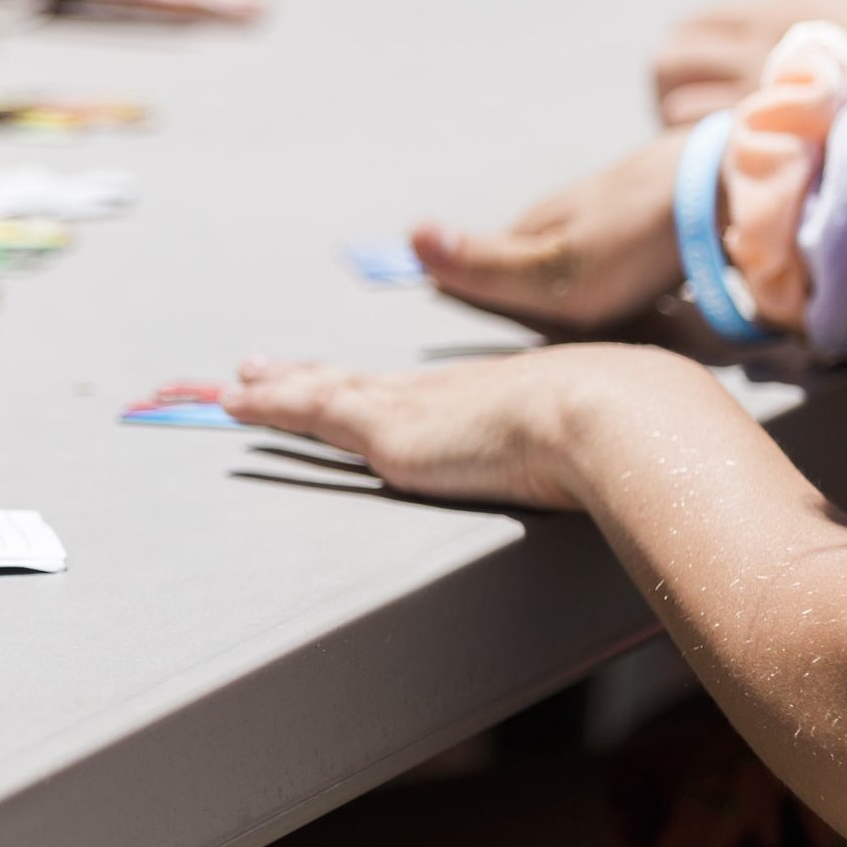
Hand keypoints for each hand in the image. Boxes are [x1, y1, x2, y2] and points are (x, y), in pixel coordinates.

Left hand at [226, 349, 662, 509]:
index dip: (356, 383)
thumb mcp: (590, 444)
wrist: (610, 416)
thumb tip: (612, 476)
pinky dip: (267, 405)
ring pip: (314, 390)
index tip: (333, 377)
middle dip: (294, 377)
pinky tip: (233, 401)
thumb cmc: (619, 433)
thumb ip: (578, 457)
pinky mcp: (390, 431)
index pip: (396, 388)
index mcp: (475, 396)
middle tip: (250, 370)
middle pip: (344, 380)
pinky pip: (309, 409)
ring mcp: (408, 407)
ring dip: (265, 388)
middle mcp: (432, 393)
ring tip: (228, 383)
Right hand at [409, 130, 687, 331]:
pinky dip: (635, 274)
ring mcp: (616, 204)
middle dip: (546, 299)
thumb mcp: (551, 270)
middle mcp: (569, 208)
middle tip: (572, 336)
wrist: (727, 187)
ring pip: (589, 255)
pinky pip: (634, 252)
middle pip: (540, 263)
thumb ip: (484, 267)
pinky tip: (656, 295)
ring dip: (595, 287)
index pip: (487, 266)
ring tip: (616, 322)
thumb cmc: (635, 239)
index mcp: (535, 224)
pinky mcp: (660, 209)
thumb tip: (410, 235)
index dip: (484, 298)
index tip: (498, 325)